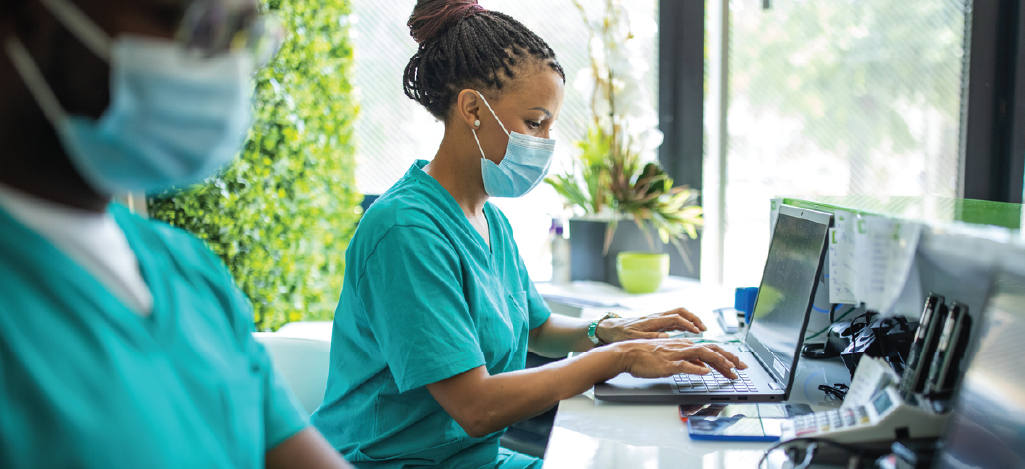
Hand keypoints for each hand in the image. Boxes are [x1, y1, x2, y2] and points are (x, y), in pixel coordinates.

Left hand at [596, 307, 707, 343]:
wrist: (610, 329)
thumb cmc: (620, 334)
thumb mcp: (633, 338)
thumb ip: (650, 338)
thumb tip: (666, 337)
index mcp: (653, 320)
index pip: (676, 318)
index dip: (688, 324)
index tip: (697, 332)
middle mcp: (657, 317)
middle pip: (680, 311)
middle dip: (694, 318)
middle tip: (704, 328)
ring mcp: (657, 318)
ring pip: (678, 314)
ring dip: (691, 320)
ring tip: (701, 330)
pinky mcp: (656, 322)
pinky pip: (674, 320)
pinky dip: (684, 324)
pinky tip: (689, 331)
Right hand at [608, 339, 747, 379]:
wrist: (628, 353)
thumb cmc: (647, 356)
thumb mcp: (672, 357)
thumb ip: (689, 361)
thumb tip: (704, 368)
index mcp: (684, 345)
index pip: (710, 348)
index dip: (726, 356)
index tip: (738, 365)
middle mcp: (683, 347)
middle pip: (711, 350)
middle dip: (730, 359)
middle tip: (743, 368)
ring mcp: (675, 354)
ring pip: (702, 355)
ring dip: (719, 363)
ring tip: (731, 371)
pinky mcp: (666, 364)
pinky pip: (683, 365)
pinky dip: (696, 369)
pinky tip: (705, 374)